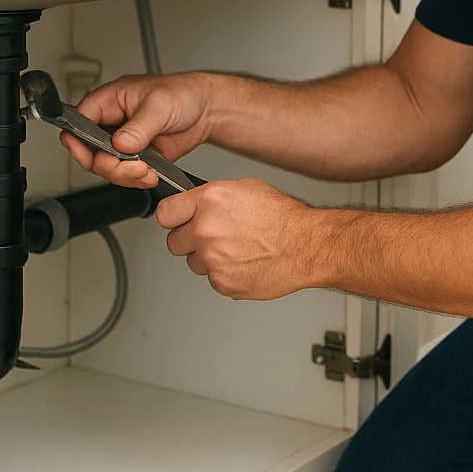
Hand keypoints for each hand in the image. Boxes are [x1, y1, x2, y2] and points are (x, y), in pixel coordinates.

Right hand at [62, 72, 213, 188]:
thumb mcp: (159, 105)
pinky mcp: (137, 157)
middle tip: (131, 166)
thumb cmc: (182, 93)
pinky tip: (150, 175)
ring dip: (125, 175)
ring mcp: (123, 141)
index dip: (79, 141)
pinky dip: (137, 180)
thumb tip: (120, 142)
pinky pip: (126, 175)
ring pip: (107, 167)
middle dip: (109, 165)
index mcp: (109, 100)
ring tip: (146, 171)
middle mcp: (112, 122)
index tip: (92, 155)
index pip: (78, 121)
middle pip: (89, 151)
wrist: (206, 110)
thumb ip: (138, 126)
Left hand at [157, 178, 321, 299]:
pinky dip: (225, 274)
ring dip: (208, 259)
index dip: (173, 217)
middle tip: (211, 237)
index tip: (177, 220)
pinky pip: (213, 279)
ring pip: (194, 263)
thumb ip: (212, 197)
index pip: (165, 213)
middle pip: (174, 242)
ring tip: (235, 250)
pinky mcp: (223, 283)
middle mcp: (206, 229)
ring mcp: (212, 259)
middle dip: (189, 240)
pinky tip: (243, 262)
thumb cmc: (283, 217)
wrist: (306, 245)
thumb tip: (195, 203)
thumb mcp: (245, 188)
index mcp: (209, 201)